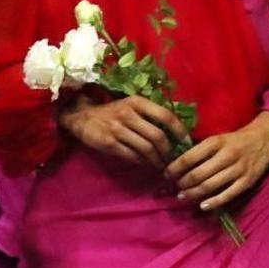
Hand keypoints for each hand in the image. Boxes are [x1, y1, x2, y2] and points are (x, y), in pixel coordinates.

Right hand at [60, 94, 187, 167]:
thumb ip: (150, 114)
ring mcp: (117, 129)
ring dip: (156, 160)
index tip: (186, 142)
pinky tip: (145, 163)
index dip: (179, 131)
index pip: (166, 116)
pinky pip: (131, 156)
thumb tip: (174, 131)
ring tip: (160, 164)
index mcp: (137, 102)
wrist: (82, 117)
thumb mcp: (131, 105)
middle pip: (157, 136)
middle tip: (171, 159)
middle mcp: (128, 114)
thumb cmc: (112, 112)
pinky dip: (142, 162)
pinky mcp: (108, 143)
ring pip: (146, 148)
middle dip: (168, 151)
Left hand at [169, 112, 268, 211]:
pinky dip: (213, 202)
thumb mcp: (217, 138)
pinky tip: (202, 206)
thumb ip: (200, 150)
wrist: (265, 137)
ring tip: (182, 196)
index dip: (174, 169)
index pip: (188, 158)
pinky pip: (227, 195)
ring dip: (192, 194)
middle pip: (197, 175)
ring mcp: (238, 170)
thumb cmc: (236, 139)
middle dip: (182, 184)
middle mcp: (227, 156)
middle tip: (175, 187)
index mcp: (216, 142)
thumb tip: (178, 164)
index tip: (166, 174)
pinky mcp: (247, 181)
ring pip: (209, 186)